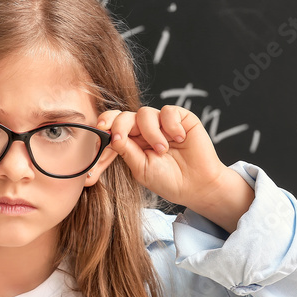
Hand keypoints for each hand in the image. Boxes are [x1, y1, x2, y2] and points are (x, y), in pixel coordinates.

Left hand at [99, 105, 252, 231]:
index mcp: (132, 141)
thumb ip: (127, 151)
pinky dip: (171, 125)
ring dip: (151, 132)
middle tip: (121, 138)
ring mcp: (162, 123)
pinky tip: (179, 138)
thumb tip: (112, 136)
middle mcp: (145, 130)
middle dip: (120, 125)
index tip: (100, 128)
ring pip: (145, 113)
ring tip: (162, 150)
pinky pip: (168, 111)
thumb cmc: (168, 180)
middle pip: (126, 115)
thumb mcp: (141, 168)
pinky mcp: (181, 118)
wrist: (196, 185)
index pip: (115, 125)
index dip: (106, 123)